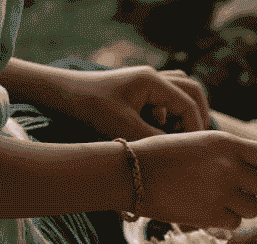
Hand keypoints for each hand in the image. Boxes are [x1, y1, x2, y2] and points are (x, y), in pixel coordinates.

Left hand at [63, 66, 209, 140]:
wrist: (58, 95)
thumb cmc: (87, 110)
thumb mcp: (124, 130)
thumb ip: (156, 141)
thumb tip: (181, 154)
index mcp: (152, 81)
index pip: (189, 104)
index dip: (196, 128)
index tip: (194, 150)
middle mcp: (152, 76)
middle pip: (193, 90)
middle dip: (198, 116)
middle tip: (197, 140)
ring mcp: (145, 79)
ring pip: (181, 89)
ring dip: (186, 110)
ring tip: (182, 133)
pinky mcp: (137, 88)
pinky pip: (167, 93)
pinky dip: (172, 109)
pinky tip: (159, 126)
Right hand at [130, 131, 256, 229]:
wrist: (131, 173)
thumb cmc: (163, 155)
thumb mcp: (201, 140)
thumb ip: (231, 153)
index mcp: (228, 143)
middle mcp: (229, 166)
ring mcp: (220, 191)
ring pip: (255, 209)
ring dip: (249, 210)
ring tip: (233, 205)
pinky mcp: (208, 214)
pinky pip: (235, 222)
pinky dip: (229, 220)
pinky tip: (216, 213)